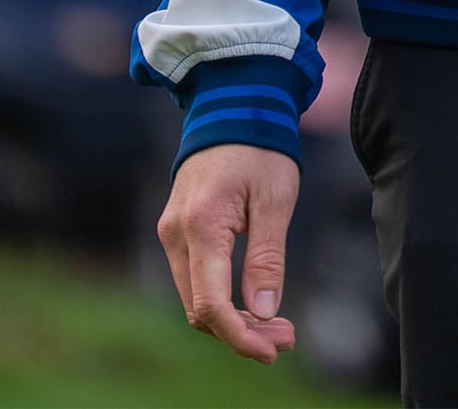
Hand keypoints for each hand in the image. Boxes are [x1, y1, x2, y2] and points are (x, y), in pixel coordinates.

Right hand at [156, 143, 300, 363]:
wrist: (231, 107)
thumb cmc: (259, 147)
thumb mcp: (275, 198)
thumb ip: (267, 256)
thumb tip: (264, 311)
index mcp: (201, 225)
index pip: (210, 304)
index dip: (240, 336)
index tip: (273, 349)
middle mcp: (175, 235)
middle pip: (200, 309)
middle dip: (241, 332)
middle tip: (286, 337)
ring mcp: (171, 234)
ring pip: (195, 299)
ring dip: (232, 319)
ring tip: (277, 325)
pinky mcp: (177, 232)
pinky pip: (194, 280)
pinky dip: (221, 299)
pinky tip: (252, 303)